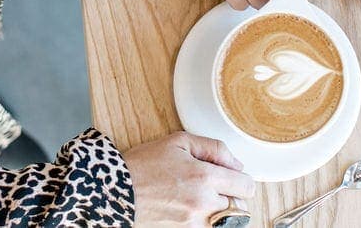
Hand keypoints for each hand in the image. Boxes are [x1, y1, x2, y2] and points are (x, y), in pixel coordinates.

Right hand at [124, 132, 252, 226]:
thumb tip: (236, 164)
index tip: (231, 178)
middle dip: (230, 196)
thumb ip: (213, 148)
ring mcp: (194, 223)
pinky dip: (205, 221)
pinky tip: (190, 209)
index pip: (246, 187)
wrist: (114, 191)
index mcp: (204, 177)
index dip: (240, 180)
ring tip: (200, 200)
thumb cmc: (143, 164)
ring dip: (220, 212)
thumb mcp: (177, 142)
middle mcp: (203, 203)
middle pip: (240, 207)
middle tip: (212, 188)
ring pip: (227, 222)